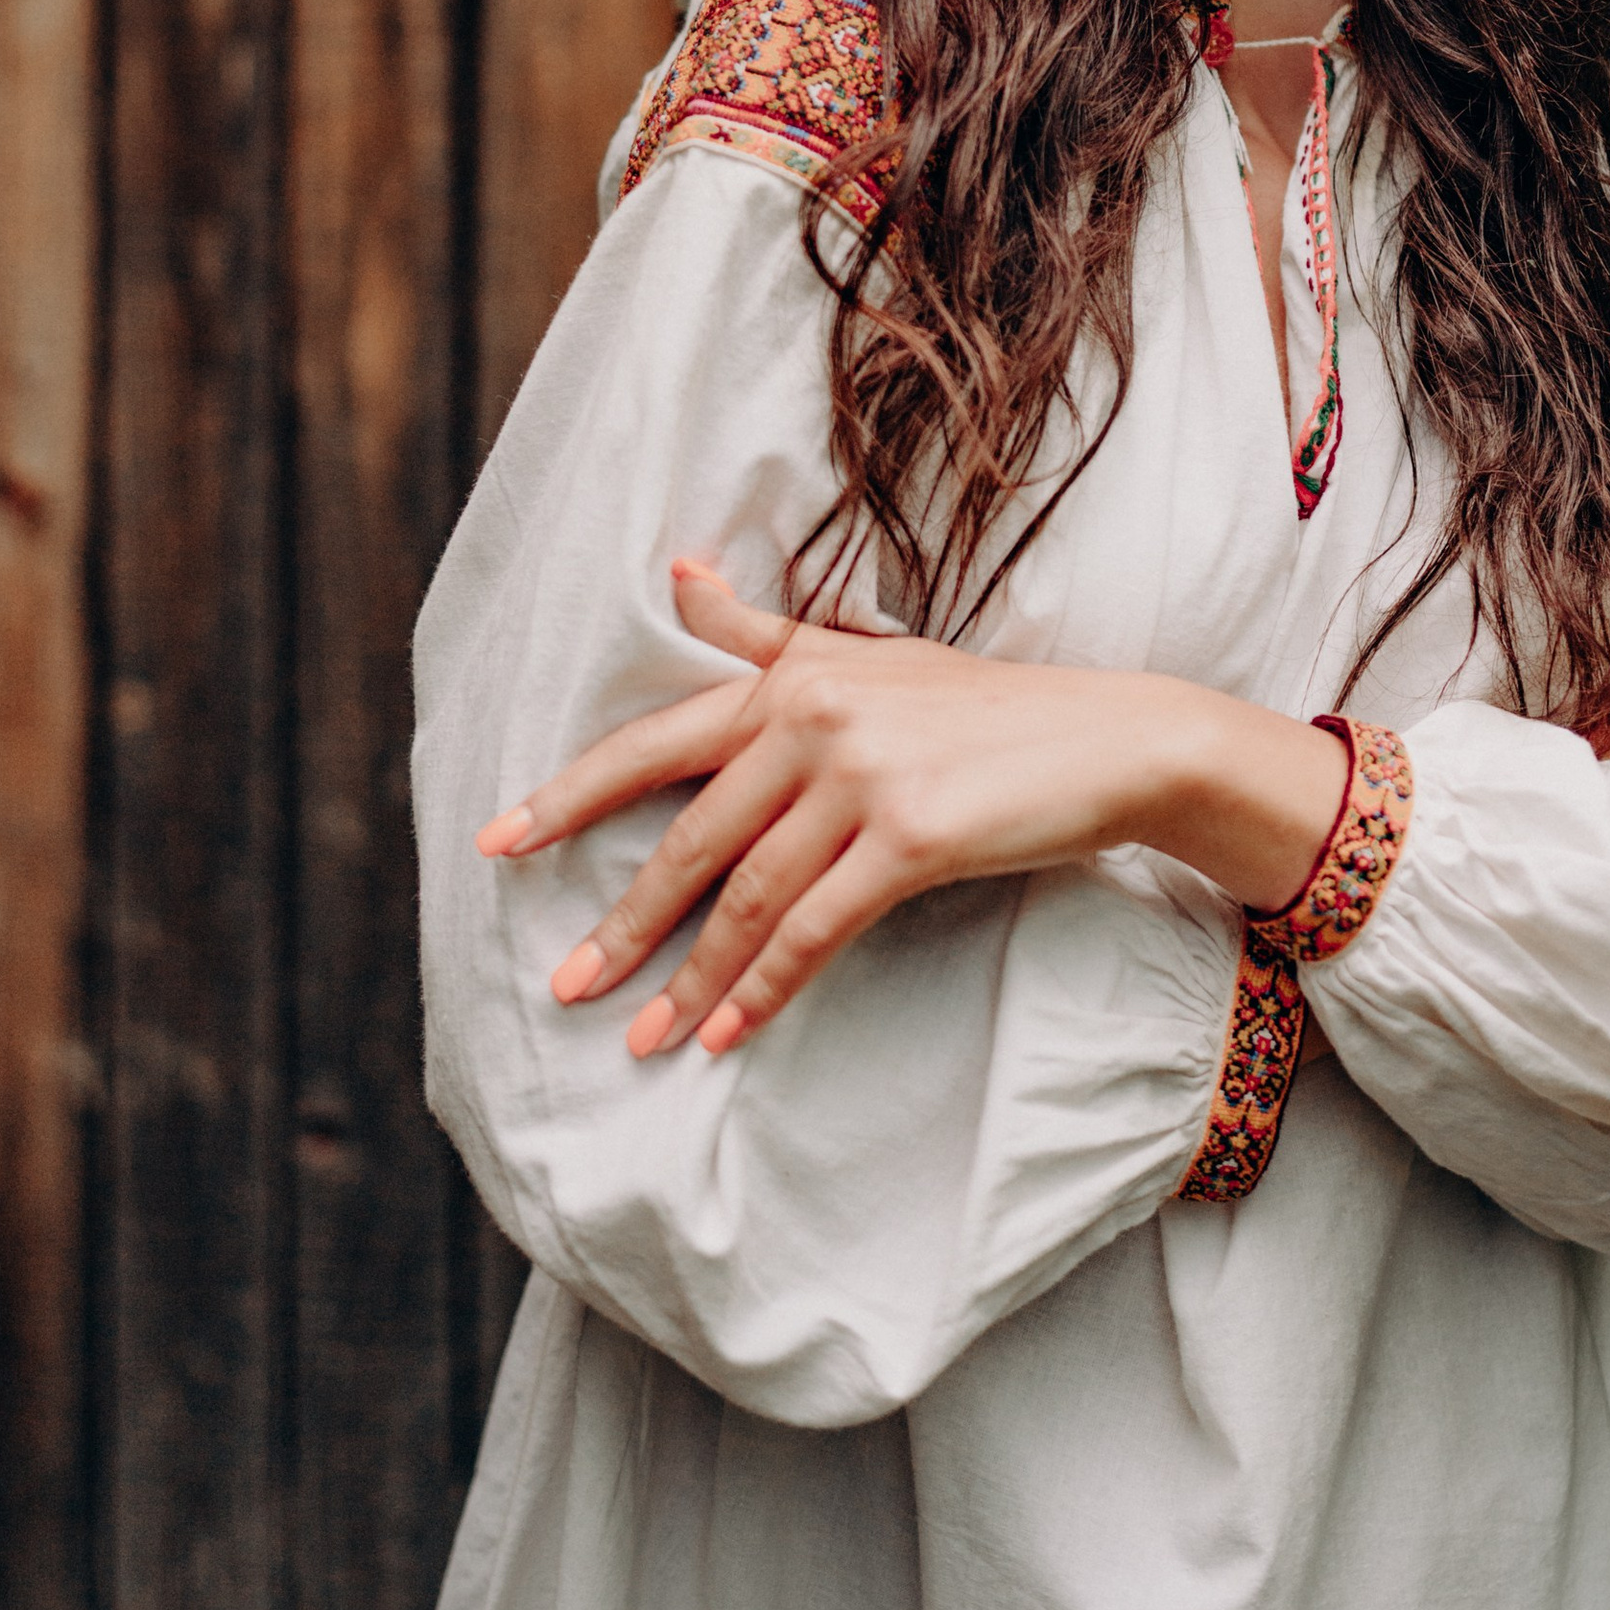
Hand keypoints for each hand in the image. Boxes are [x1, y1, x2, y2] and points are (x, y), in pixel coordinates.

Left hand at [475, 562, 1347, 1054]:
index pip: (656, 744)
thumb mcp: (871, 654)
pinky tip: (725, 1036)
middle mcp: (815, 717)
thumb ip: (765, 633)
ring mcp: (863, 776)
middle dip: (622, 919)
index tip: (496, 840)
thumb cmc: (987, 706)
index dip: (570, 795)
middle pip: (689, 835)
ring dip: (688, 978)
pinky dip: (763, 990)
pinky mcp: (912, 837)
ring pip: (746, 897)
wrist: (1112, 737)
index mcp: (794, 678)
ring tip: (639, 1037)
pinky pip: (814, 931)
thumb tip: (674, 572)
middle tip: (564, 983)